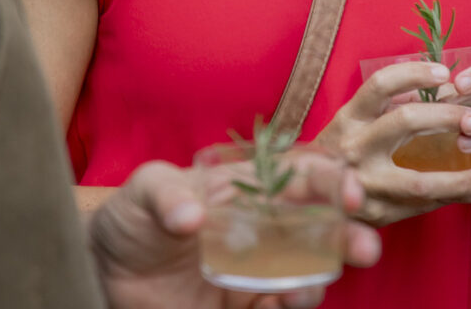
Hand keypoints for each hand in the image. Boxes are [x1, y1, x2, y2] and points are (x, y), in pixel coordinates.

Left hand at [88, 160, 380, 308]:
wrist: (106, 273)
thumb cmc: (132, 216)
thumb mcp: (143, 190)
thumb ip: (165, 194)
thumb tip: (191, 216)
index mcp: (250, 187)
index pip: (303, 176)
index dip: (333, 180)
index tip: (350, 194)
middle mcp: (263, 227)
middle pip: (320, 227)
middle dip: (349, 234)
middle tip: (365, 248)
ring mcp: (257, 271)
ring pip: (308, 273)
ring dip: (319, 281)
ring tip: (303, 293)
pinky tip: (280, 307)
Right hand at [315, 61, 470, 226]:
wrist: (303, 197)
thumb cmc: (338, 150)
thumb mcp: (352, 120)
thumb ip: (386, 105)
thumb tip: (433, 84)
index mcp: (349, 117)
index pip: (381, 84)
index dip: (414, 73)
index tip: (444, 72)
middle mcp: (353, 146)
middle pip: (405, 121)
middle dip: (446, 116)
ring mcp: (363, 183)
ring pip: (419, 180)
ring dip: (457, 178)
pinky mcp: (375, 213)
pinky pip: (418, 206)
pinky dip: (445, 199)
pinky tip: (465, 195)